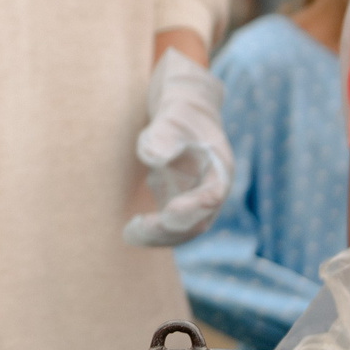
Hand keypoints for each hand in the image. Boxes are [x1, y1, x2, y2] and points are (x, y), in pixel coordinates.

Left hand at [127, 49, 232, 245]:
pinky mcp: (180, 203)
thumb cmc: (179, 113)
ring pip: (185, 230)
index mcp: (220, 168)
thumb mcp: (173, 116)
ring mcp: (197, 199)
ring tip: (130, 234)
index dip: (192, 208)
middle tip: (139, 228)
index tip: (167, 212)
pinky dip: (154, 232)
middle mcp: (212, 189)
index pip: (212, 196)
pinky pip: (171, 226)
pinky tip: (130, 232)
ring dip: (160, 237)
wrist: (184, 112)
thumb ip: (165, 134)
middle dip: (170, 229)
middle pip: (199, 221)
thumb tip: (154, 156)